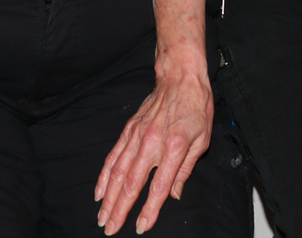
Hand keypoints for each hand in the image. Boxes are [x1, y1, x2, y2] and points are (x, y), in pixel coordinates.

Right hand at [94, 66, 213, 234]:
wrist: (180, 78)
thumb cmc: (196, 108)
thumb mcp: (202, 140)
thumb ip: (185, 170)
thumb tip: (174, 194)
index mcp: (174, 148)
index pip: (158, 187)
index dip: (148, 210)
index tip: (141, 227)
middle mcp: (151, 143)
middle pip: (131, 183)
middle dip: (119, 209)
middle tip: (111, 228)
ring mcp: (137, 136)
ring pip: (117, 172)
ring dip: (108, 197)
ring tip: (102, 216)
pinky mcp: (129, 130)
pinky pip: (113, 156)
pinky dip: (104, 175)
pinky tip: (99, 191)